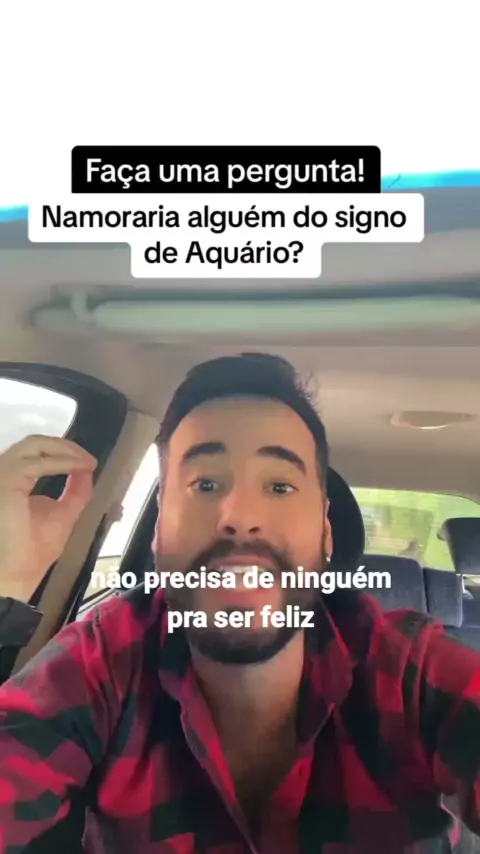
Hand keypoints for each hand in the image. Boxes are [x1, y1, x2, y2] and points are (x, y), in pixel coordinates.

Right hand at [0, 435, 96, 602]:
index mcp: (12, 482)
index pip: (35, 454)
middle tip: (88, 459)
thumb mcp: (62, 515)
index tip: (87, 463)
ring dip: (64, 451)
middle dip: (66, 447)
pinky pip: (36, 462)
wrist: (14, 577)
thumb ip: (75, 493)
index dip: (62, 452)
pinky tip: (78, 468)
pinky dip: (61, 462)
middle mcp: (3, 474)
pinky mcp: (6, 480)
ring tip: (85, 462)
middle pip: (34, 444)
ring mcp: (2, 475)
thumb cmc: (30, 553)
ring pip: (33, 445)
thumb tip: (87, 471)